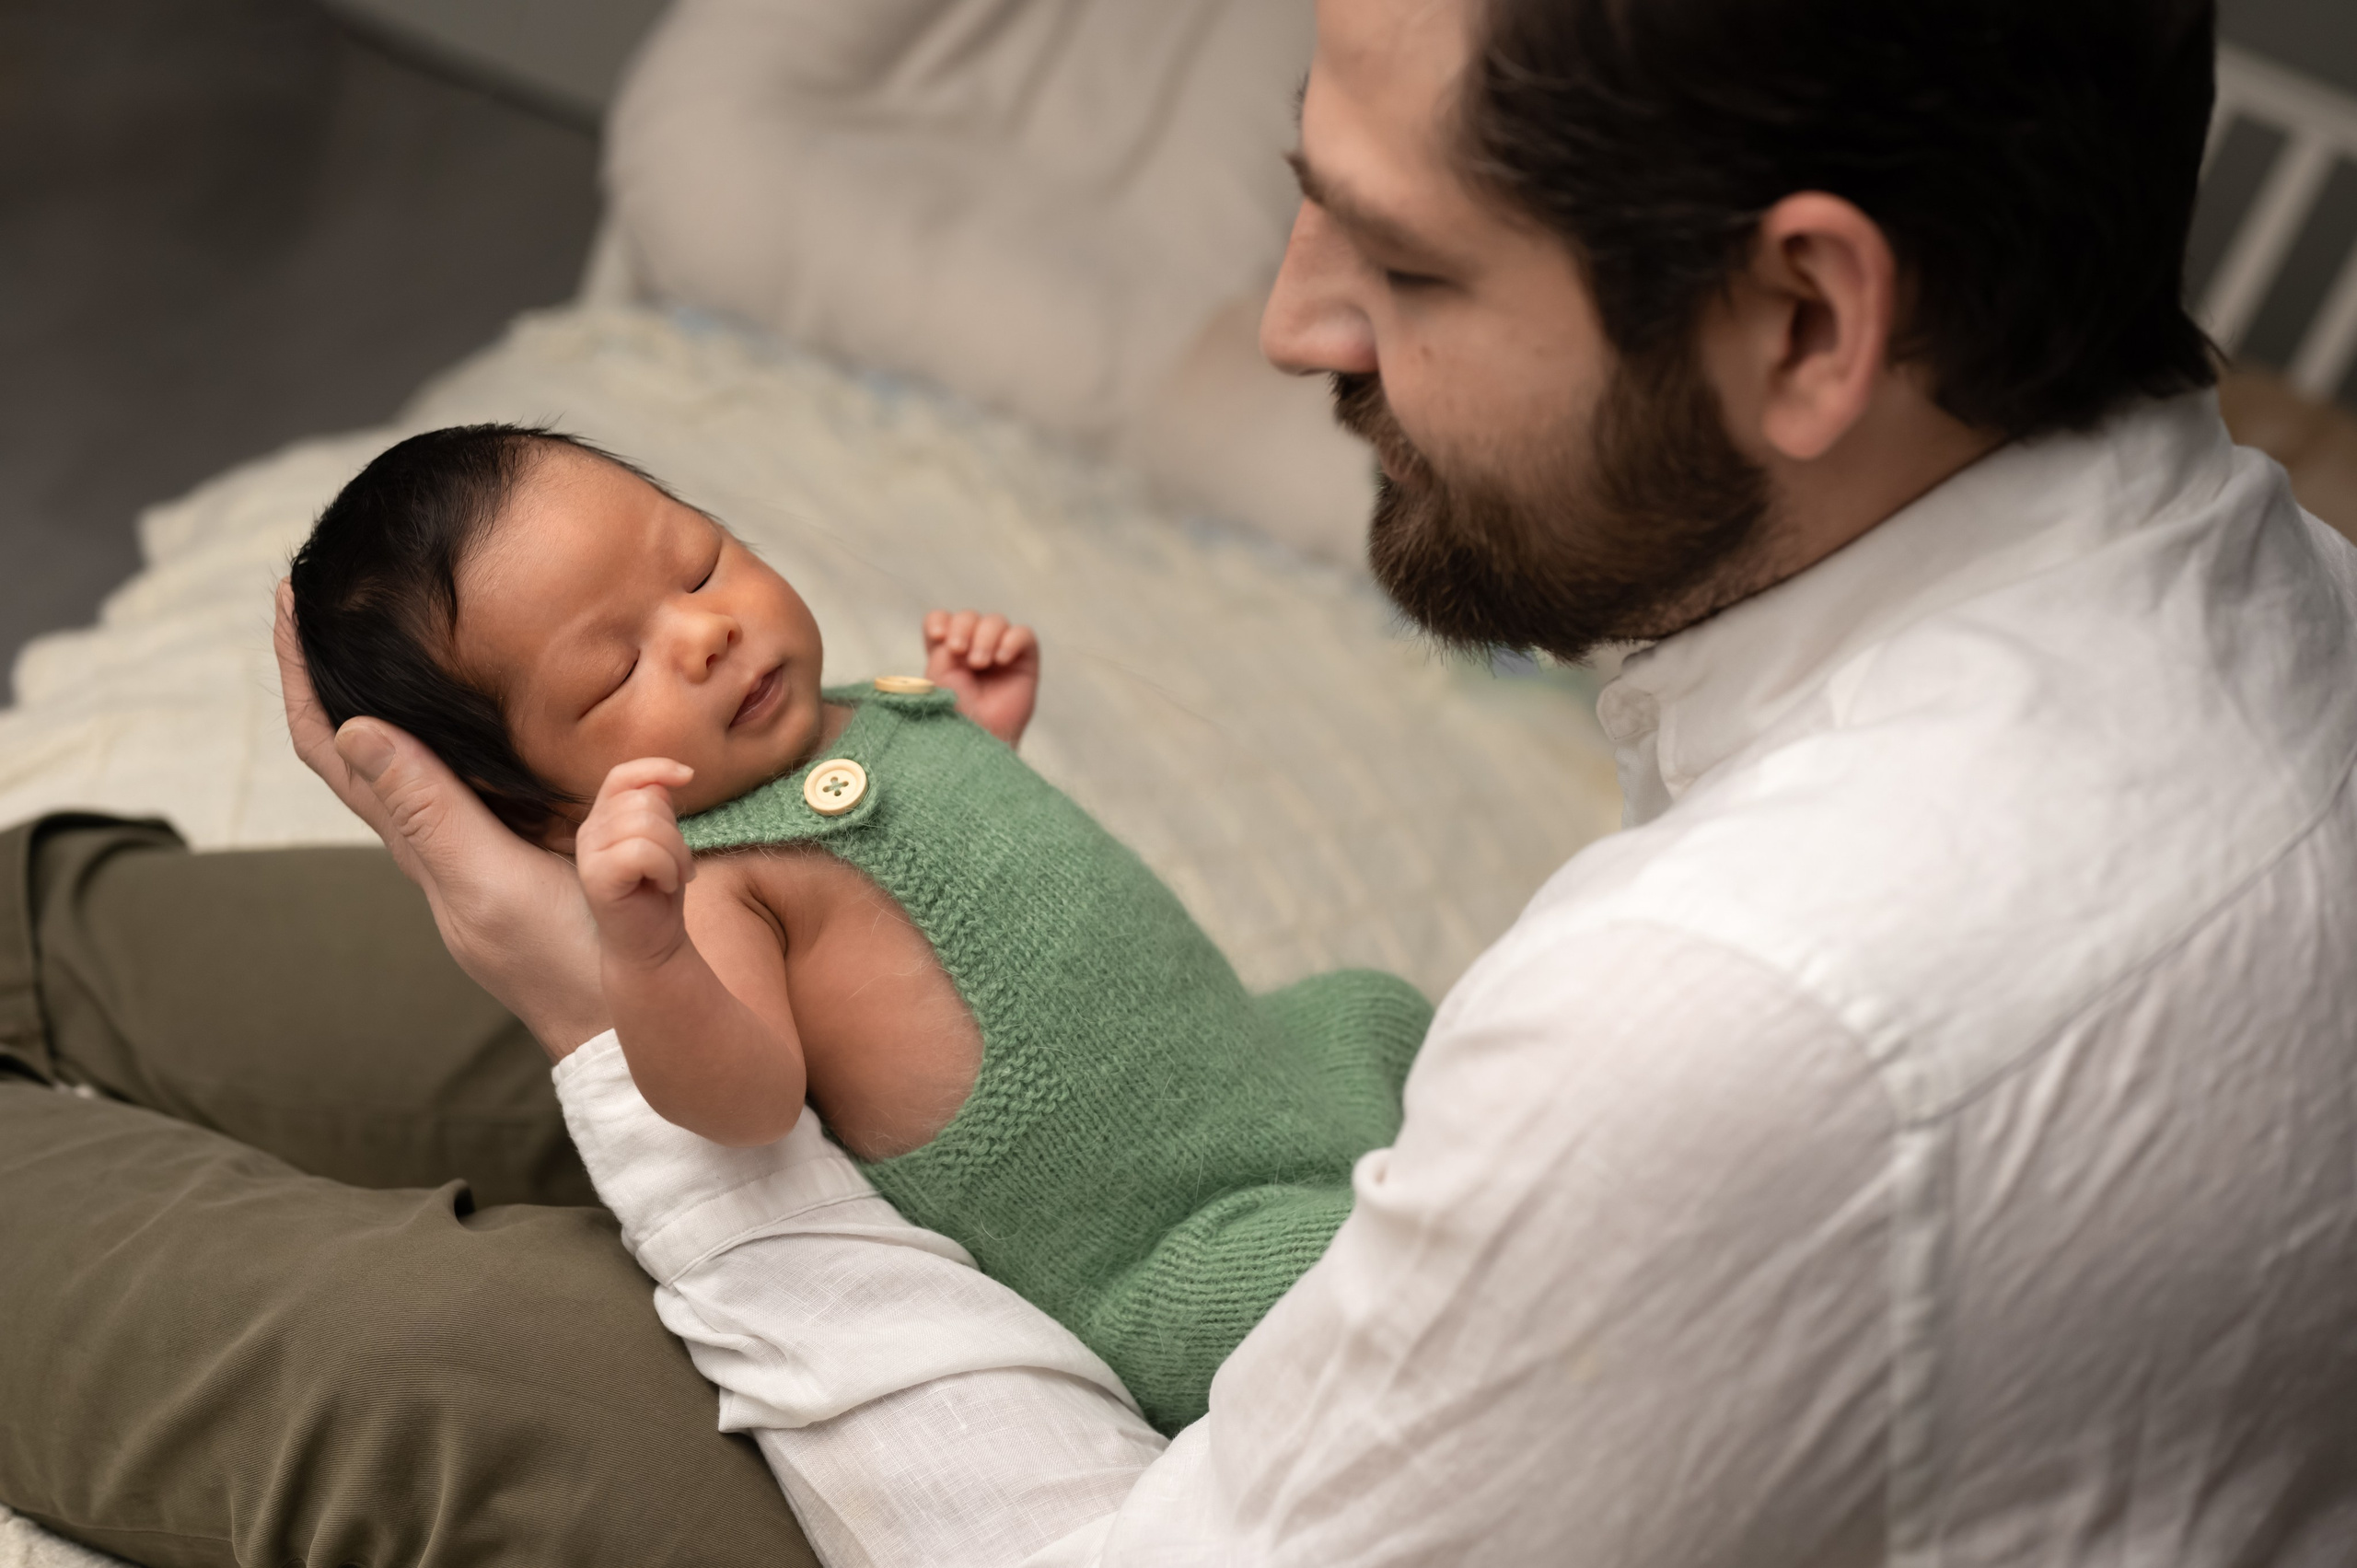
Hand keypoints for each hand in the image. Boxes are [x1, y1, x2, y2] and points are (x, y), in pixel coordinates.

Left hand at [276, 579, 610, 1058]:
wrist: (634, 1028)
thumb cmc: (567, 963)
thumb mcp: (494, 884)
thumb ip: (437, 812)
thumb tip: (362, 730)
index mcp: (423, 844)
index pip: (338, 749)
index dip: (305, 678)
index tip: (291, 597)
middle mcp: (443, 841)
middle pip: (364, 746)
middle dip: (341, 669)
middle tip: (334, 593)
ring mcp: (487, 848)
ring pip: (418, 759)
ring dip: (395, 693)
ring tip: (395, 627)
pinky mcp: (533, 850)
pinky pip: (474, 775)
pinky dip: (458, 726)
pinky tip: (486, 704)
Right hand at [577, 759, 698, 969]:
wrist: (651, 945)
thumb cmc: (657, 893)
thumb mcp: (664, 842)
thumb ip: (659, 810)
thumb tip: (670, 778)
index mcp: (603, 818)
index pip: (622, 775)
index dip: (655, 767)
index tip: (689, 776)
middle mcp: (590, 831)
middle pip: (645, 800)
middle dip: (677, 832)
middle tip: (680, 866)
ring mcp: (589, 854)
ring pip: (647, 824)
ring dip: (675, 853)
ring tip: (673, 877)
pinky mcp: (596, 877)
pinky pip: (643, 851)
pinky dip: (666, 868)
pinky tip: (664, 886)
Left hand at [923, 609, 1039, 746]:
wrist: (977, 739)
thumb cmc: (954, 714)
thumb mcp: (938, 676)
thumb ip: (945, 646)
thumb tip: (964, 635)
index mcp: (947, 653)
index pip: (942, 620)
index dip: (940, 621)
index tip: (938, 637)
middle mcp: (973, 649)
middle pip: (969, 617)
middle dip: (963, 628)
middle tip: (958, 651)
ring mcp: (1000, 653)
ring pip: (996, 621)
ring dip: (985, 637)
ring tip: (980, 663)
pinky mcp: (1025, 661)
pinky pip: (1024, 635)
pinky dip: (1011, 640)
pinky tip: (1001, 660)